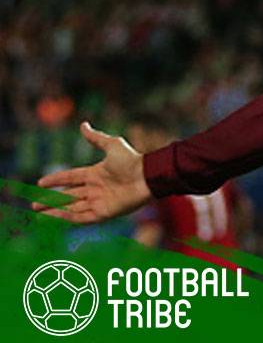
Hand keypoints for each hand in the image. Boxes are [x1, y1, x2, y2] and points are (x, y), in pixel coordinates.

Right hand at [33, 122, 152, 223]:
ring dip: (55, 211)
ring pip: (72, 208)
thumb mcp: (112, 145)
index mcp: (95, 174)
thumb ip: (96, 138)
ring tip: (38, 214)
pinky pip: (82, 217)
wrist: (147, 176)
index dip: (55, 180)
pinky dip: (68, 217)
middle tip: (34, 204)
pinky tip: (55, 217)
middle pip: (68, 196)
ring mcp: (99, 201)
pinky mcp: (104, 213)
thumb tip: (83, 124)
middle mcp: (96, 189)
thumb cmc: (132, 160)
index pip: (70, 178)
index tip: (40, 183)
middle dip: (50, 201)